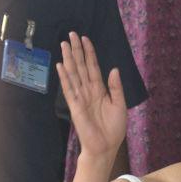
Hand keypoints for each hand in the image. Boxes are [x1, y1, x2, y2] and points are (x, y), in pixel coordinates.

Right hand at [57, 32, 126, 158]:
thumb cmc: (113, 129)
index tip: (85, 39)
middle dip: (77, 50)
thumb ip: (116, 88)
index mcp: (100, 90)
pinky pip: (69, 89)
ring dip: (69, 59)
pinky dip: (65, 77)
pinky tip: (61, 65)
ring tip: (64, 44)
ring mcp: (80, 98)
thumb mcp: (120, 105)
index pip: (93, 67)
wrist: (106, 147)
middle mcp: (88, 91)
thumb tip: (113, 69)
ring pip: (74, 74)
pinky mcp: (75, 106)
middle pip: (81, 66)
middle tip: (71, 34)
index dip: (90, 53)